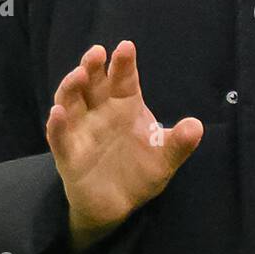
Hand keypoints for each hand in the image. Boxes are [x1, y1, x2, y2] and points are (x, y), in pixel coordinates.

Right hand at [45, 40, 202, 251]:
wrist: (119, 206)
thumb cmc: (140, 172)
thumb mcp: (165, 159)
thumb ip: (179, 143)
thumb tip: (197, 126)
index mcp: (125, 106)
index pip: (123, 79)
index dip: (123, 63)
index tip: (126, 47)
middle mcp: (100, 112)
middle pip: (93, 84)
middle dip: (93, 67)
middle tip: (96, 53)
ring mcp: (81, 131)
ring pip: (71, 102)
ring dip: (71, 87)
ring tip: (78, 75)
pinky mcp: (68, 155)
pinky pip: (60, 137)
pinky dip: (57, 125)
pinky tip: (58, 114)